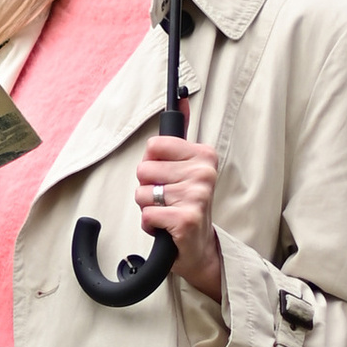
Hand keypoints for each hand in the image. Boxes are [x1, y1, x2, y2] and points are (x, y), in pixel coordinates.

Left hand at [133, 133, 223, 299]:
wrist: (199, 248)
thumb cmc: (188, 205)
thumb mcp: (187, 166)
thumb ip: (180, 134)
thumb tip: (180, 98)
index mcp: (204, 156)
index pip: (154, 146)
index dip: (152, 164)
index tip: (167, 175)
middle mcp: (204, 173)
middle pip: (144, 170)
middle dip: (148, 187)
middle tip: (167, 199)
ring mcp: (196, 197)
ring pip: (142, 193)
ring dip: (148, 207)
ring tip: (167, 212)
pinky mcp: (186, 220)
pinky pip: (147, 215)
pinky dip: (150, 224)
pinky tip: (166, 227)